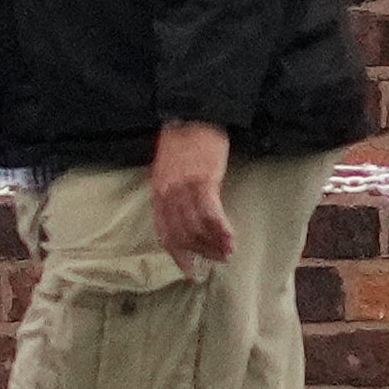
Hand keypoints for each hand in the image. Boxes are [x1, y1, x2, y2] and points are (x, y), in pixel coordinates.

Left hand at [152, 115, 236, 263]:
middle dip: (201, 252)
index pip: (165, 233)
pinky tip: (230, 239)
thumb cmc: (184, 143)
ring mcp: (184, 188)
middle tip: (217, 262)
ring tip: (227, 254)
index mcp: (158, 194)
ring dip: (213, 244)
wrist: (192, 116)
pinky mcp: (203, 180)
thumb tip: (183, 215)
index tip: (190, 271)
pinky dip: (220, 229)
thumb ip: (172, 193)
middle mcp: (167, 195)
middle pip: (182, 234)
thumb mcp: (169, 171)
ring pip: (196, 227)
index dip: (178, 255)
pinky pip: (210, 212)